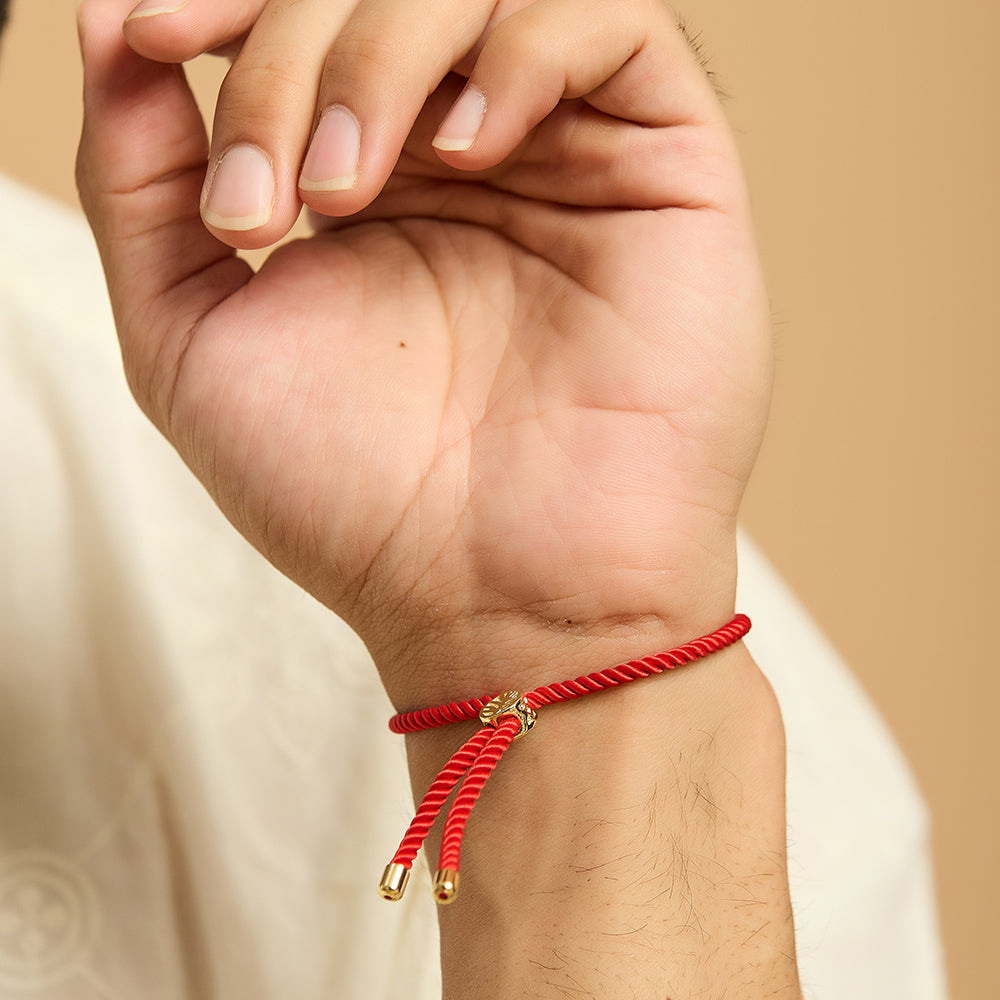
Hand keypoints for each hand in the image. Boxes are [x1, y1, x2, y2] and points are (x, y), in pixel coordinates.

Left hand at [77, 0, 771, 707]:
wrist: (503, 598)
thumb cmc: (357, 499)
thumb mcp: (194, 341)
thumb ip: (145, 184)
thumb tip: (117, 36)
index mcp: (371, 187)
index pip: (298, 23)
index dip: (220, 3)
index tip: (146, 36)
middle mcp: (469, 158)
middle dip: (286, 54)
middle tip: (267, 196)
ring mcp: (569, 155)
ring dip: (379, 52)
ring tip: (343, 189)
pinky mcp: (668, 166)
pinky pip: (613, 19)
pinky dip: (521, 50)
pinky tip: (471, 150)